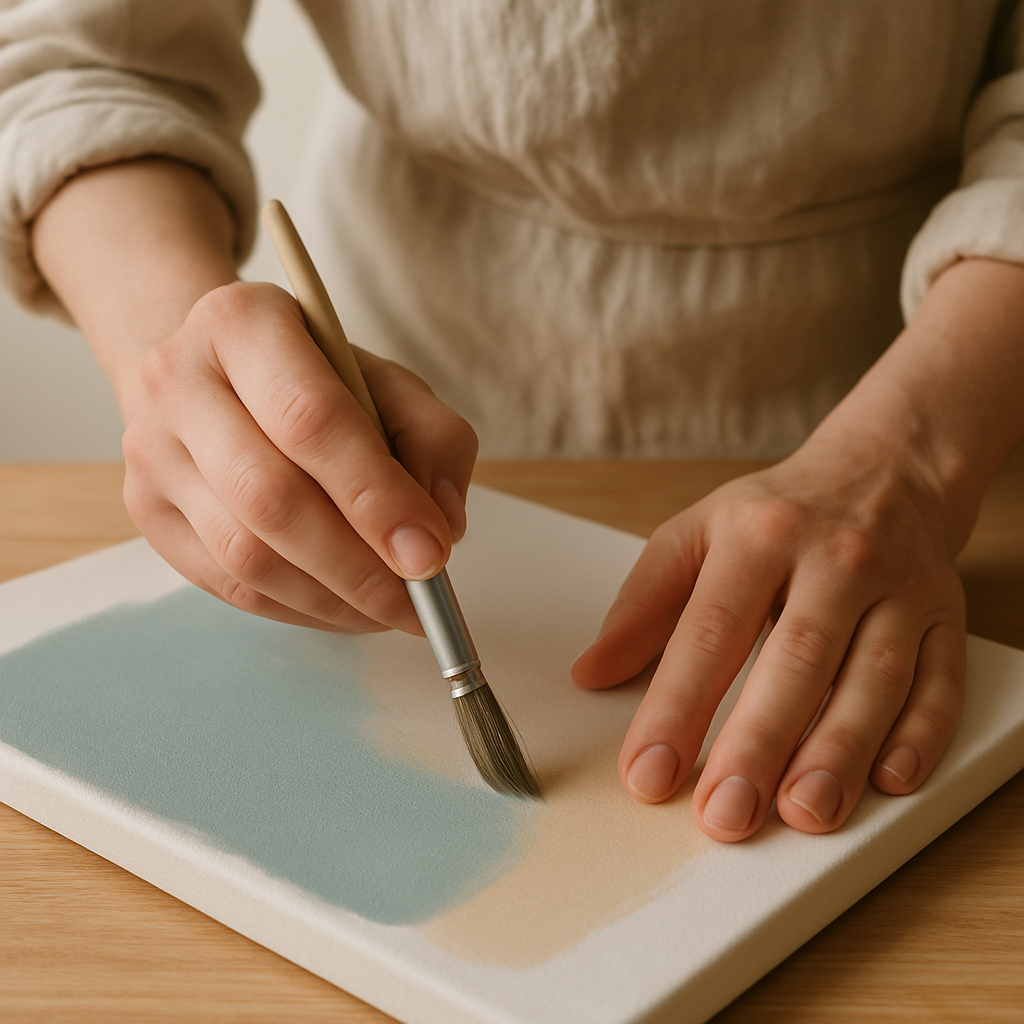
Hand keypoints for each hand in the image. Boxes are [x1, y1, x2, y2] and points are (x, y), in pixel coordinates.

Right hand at [121, 281, 476, 632]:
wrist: (216, 375)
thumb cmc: (317, 380)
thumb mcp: (391, 385)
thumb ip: (434, 442)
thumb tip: (441, 530)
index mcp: (242, 323)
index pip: (311, 419)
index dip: (376, 497)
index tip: (431, 555)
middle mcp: (178, 380)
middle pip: (270, 497)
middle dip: (358, 566)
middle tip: (420, 602)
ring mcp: (151, 450)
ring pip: (244, 553)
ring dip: (332, 598)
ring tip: (391, 610)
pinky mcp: (146, 510)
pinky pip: (229, 584)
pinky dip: (300, 608)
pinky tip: (347, 608)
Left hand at [572, 434, 966, 840]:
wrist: (883, 471)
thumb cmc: (776, 515)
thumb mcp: (696, 534)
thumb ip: (643, 605)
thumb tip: (592, 672)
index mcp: (758, 535)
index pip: (710, 629)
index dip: (676, 706)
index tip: (647, 772)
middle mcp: (834, 558)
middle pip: (795, 659)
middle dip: (758, 743)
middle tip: (726, 813)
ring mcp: (898, 588)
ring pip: (872, 678)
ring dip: (838, 751)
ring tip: (803, 812)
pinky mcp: (945, 617)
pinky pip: (940, 680)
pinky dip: (919, 734)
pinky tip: (887, 779)